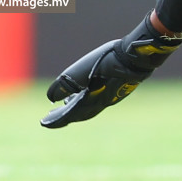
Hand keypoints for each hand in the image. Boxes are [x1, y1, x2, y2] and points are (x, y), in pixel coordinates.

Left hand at [40, 14, 181, 127]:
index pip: (70, 114)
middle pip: (78, 114)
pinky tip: (83, 92)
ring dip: (74, 109)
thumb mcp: (84, 68)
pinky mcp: (115, 90)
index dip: (56, 119)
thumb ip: (66, 83)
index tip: (43, 123)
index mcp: (92, 99)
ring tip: (63, 106)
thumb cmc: (111, 60)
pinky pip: (95, 101)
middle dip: (63, 116)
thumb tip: (50, 97)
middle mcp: (101, 102)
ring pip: (87, 108)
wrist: (138, 57)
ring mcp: (109, 97)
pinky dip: (84, 101)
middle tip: (49, 118)